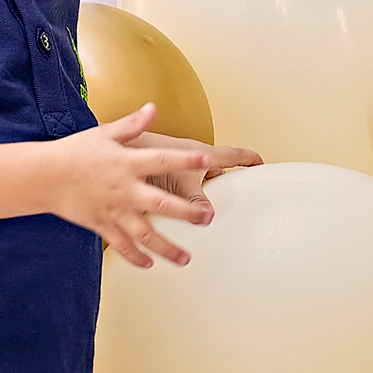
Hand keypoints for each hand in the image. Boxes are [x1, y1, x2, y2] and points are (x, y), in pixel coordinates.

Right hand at [48, 104, 220, 267]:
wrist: (44, 176)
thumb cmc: (75, 152)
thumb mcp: (105, 133)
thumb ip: (132, 124)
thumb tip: (152, 107)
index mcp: (128, 163)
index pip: (163, 160)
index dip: (185, 159)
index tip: (206, 160)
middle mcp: (125, 190)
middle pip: (162, 204)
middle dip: (187, 213)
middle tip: (206, 219)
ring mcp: (114, 211)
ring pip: (145, 235)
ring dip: (167, 248)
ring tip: (185, 258)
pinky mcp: (102, 225)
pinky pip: (122, 245)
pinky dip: (136, 257)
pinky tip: (149, 263)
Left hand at [132, 131, 264, 208]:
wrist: (112, 155)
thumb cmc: (142, 156)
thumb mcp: (178, 183)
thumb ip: (195, 201)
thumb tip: (209, 216)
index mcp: (199, 155)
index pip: (232, 156)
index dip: (248, 159)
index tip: (260, 162)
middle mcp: (187, 160)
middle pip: (215, 172)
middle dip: (224, 184)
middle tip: (233, 198)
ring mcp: (173, 167)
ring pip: (196, 183)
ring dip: (201, 196)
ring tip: (204, 215)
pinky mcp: (157, 177)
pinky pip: (176, 190)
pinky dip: (180, 201)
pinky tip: (178, 217)